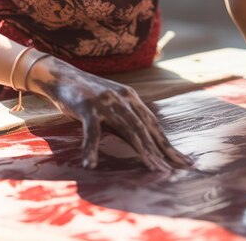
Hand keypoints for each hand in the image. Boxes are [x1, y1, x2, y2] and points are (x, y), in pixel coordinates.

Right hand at [26, 55, 192, 171]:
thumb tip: (144, 146)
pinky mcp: (87, 106)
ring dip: (142, 151)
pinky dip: (91, 148)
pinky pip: (91, 131)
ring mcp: (106, 101)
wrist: (62, 76)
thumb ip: (126, 121)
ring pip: (128, 129)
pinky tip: (91, 163)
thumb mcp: (111, 106)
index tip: (183, 161)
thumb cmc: (88, 96)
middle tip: (173, 170)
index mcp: (131, 97)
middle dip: (161, 151)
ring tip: (153, 169)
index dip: (167, 143)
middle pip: (145, 129)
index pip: (153, 124)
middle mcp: (123, 98)